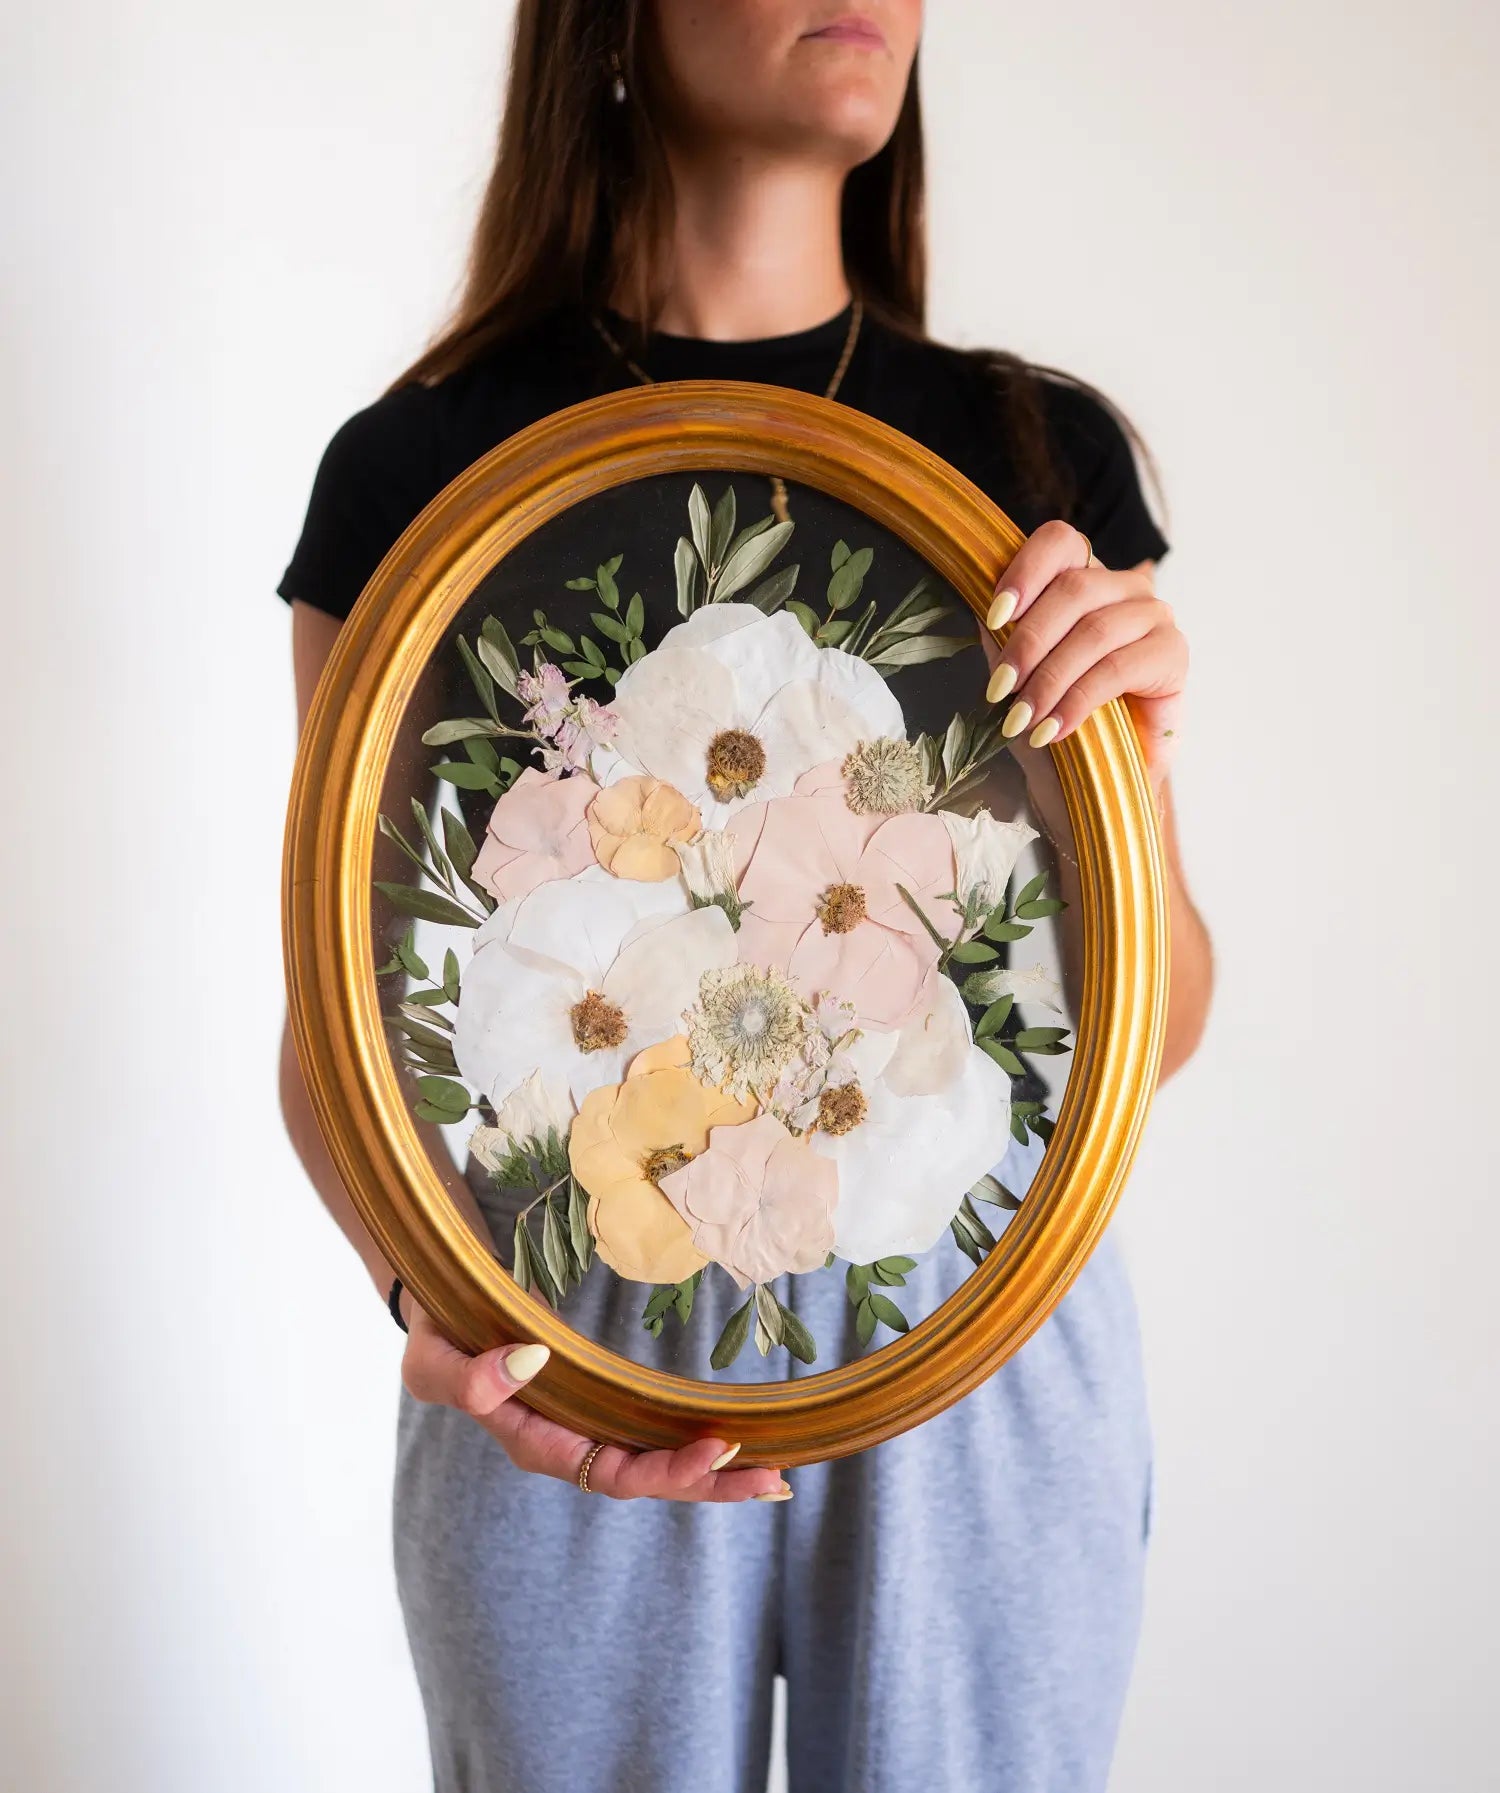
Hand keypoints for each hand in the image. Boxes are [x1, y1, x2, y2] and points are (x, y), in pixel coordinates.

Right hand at [400, 1302, 791, 1502]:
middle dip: (708, 1483)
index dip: (665, 1469)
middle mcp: (568, 1446)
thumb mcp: (432, 1361)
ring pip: (657, 1465)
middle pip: (646, 1480)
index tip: (716, 1446)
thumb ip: (468, 1377)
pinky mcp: (602, 1407)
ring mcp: (587, 1429)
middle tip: (770, 1476)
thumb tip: (527, 1362)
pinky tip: (742, 1447)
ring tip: (774, 1477)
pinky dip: (698, 1447)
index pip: (609, 1472)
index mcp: (534, 1442)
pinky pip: (654, 1436)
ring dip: (714, 1475)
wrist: (442, 1313)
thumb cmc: (438, 1338)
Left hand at [982, 520, 1186, 789]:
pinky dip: (1077, 702)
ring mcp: (1154, 617)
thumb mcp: (1018, 672)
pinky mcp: (1173, 654)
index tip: (995, 618)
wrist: (1095, 775)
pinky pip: (1118, 668)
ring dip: (1049, 679)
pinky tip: (1053, 730)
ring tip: (1020, 720)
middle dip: (1028, 642)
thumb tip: (983, 607)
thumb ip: (1004, 635)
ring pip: (1095, 630)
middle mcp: (1124, 587)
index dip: (1026, 571)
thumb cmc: (1054, 715)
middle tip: (999, 690)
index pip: (1061, 542)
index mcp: (1085, 576)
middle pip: (1074, 588)